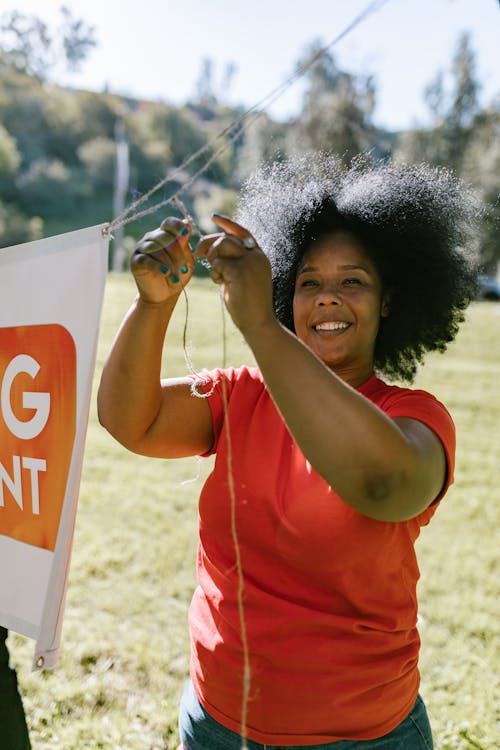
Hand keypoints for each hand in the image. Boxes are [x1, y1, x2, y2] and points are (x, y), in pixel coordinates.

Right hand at [131, 217, 193, 303]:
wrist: (164, 294)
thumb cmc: (177, 274)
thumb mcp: (185, 259)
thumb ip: (184, 243)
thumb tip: (187, 223)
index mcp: (165, 234)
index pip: (169, 223)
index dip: (177, 226)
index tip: (185, 233)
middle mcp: (151, 238)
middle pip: (165, 238)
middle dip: (177, 255)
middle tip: (184, 270)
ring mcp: (142, 248)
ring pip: (156, 249)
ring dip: (169, 263)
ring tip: (176, 278)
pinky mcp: (136, 261)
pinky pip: (147, 260)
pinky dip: (158, 266)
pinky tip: (166, 273)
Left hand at [195, 213, 274, 334]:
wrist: (257, 323)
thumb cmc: (247, 305)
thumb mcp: (239, 279)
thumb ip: (230, 263)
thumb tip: (211, 251)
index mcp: (259, 256)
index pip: (243, 232)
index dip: (228, 223)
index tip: (214, 217)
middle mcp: (257, 256)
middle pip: (228, 237)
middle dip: (209, 242)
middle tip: (197, 253)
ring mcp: (250, 262)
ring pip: (223, 245)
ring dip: (213, 257)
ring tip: (216, 274)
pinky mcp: (241, 271)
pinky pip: (219, 263)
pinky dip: (215, 273)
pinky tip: (221, 284)